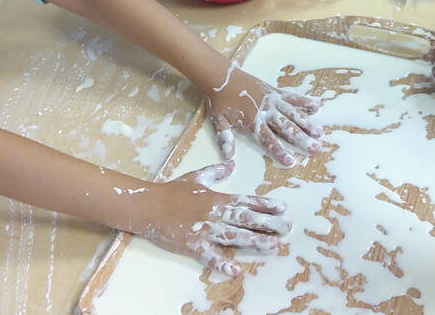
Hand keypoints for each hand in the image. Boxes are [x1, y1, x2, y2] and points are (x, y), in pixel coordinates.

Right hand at [144, 161, 291, 276]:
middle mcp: (214, 214)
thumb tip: (231, 164)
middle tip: (287, 227)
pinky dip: (222, 263)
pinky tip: (236, 269)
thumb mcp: (195, 177)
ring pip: (234, 236)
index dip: (265, 205)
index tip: (283, 208)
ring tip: (272, 246)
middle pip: (246, 219)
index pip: (246, 202)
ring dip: (254, 241)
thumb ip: (215, 172)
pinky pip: (209, 256)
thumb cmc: (171, 191)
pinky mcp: (192, 245)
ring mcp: (204, 230)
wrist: (147, 205)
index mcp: (216, 198)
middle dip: (268, 223)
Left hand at [205, 65, 322, 166]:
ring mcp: (271, 100)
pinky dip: (304, 101)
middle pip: (286, 127)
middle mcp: (265, 111)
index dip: (279, 150)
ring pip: (292, 113)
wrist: (220, 76)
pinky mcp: (273, 91)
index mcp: (252, 122)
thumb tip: (228, 157)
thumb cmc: (219, 100)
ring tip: (319, 132)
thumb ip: (225, 138)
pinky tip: (316, 106)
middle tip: (315, 148)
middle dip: (301, 138)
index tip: (291, 161)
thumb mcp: (218, 121)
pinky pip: (291, 97)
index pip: (268, 139)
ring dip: (306, 123)